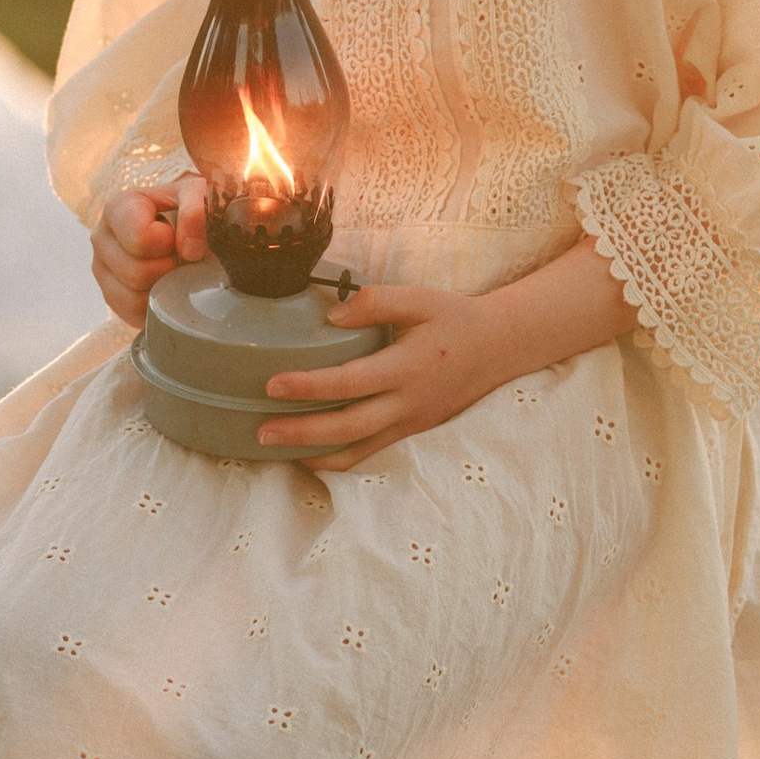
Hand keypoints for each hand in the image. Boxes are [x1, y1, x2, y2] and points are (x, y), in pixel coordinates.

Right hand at [92, 172, 206, 326]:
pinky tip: (166, 286)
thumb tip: (189, 250)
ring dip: (162, 287)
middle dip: (167, 268)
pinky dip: (156, 304)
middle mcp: (102, 238)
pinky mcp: (110, 295)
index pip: (140, 238)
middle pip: (136, 272)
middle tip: (179, 257)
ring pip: (132, 298)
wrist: (184, 226)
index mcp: (118, 208)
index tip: (177, 236)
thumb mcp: (198, 195)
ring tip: (172, 269)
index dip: (167, 242)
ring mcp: (102, 269)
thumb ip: (195, 211)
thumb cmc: (188, 208)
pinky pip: (132, 313)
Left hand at [258, 241, 637, 462]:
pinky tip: (308, 456)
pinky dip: (337, 460)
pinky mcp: (411, 431)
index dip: (310, 387)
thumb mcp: (420, 298)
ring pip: (357, 450)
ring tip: (274, 451)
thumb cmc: (454, 318)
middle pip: (347, 428)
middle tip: (260, 432)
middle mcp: (408, 402)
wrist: (499, 348)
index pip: (350, 383)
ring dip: (314, 454)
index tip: (273, 384)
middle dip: (301, 433)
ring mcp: (410, 423)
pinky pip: (370, 452)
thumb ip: (376, 302)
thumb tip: (332, 317)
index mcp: (407, 367)